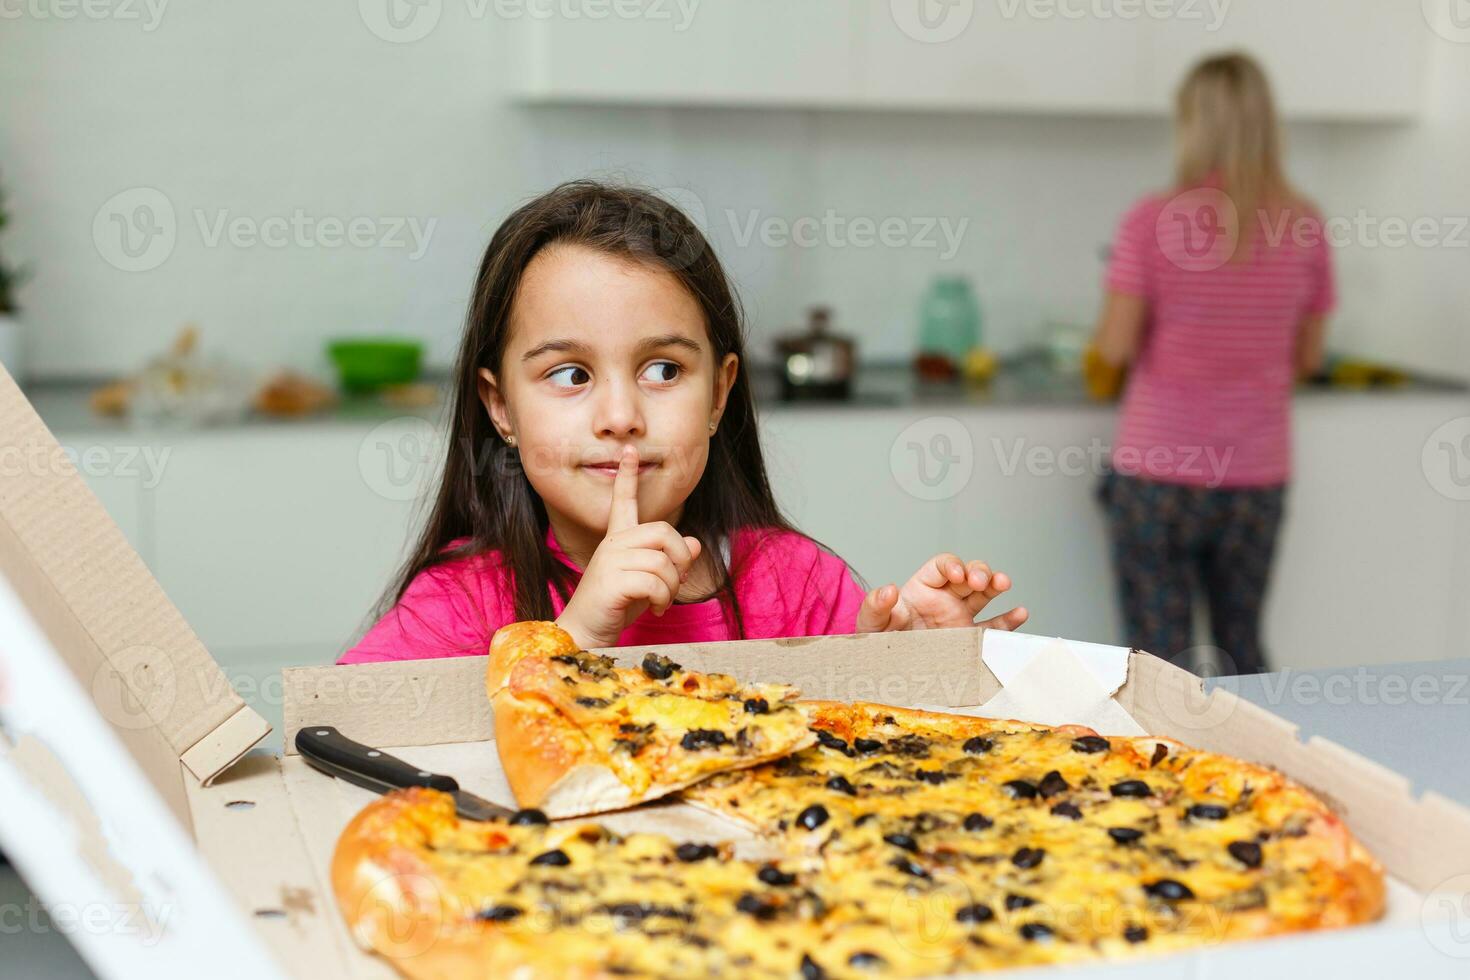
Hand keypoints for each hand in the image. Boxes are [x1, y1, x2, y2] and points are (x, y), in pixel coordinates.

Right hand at [555, 446, 702, 649]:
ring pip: (663, 560)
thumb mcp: (649, 581)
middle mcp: (613, 544)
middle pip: (663, 531)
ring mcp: (610, 560)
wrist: (586, 634)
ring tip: (662, 601)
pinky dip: (664, 599)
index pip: (623, 501)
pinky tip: (656, 610)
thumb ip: (669, 561)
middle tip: (676, 581)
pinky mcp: (612, 580)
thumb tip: (695, 543)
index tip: (630, 451)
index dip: (628, 477)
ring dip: (672, 586)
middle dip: (680, 558)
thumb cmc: (616, 607)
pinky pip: (656, 581)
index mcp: (618, 540)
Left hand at [855, 553, 1027, 633]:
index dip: (952, 565)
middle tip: (980, 581)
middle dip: (978, 571)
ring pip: (985, 594)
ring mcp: (960, 618)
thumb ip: (876, 606)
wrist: (888, 673)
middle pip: (969, 574)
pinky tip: (1020, 614)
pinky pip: (992, 628)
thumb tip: (888, 589)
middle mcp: (944, 599)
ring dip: (996, 584)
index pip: (942, 566)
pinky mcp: (969, 641)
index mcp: (922, 589)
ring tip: (1004, 583)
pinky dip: (1008, 620)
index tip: (957, 575)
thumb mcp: (871, 624)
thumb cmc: (878, 643)